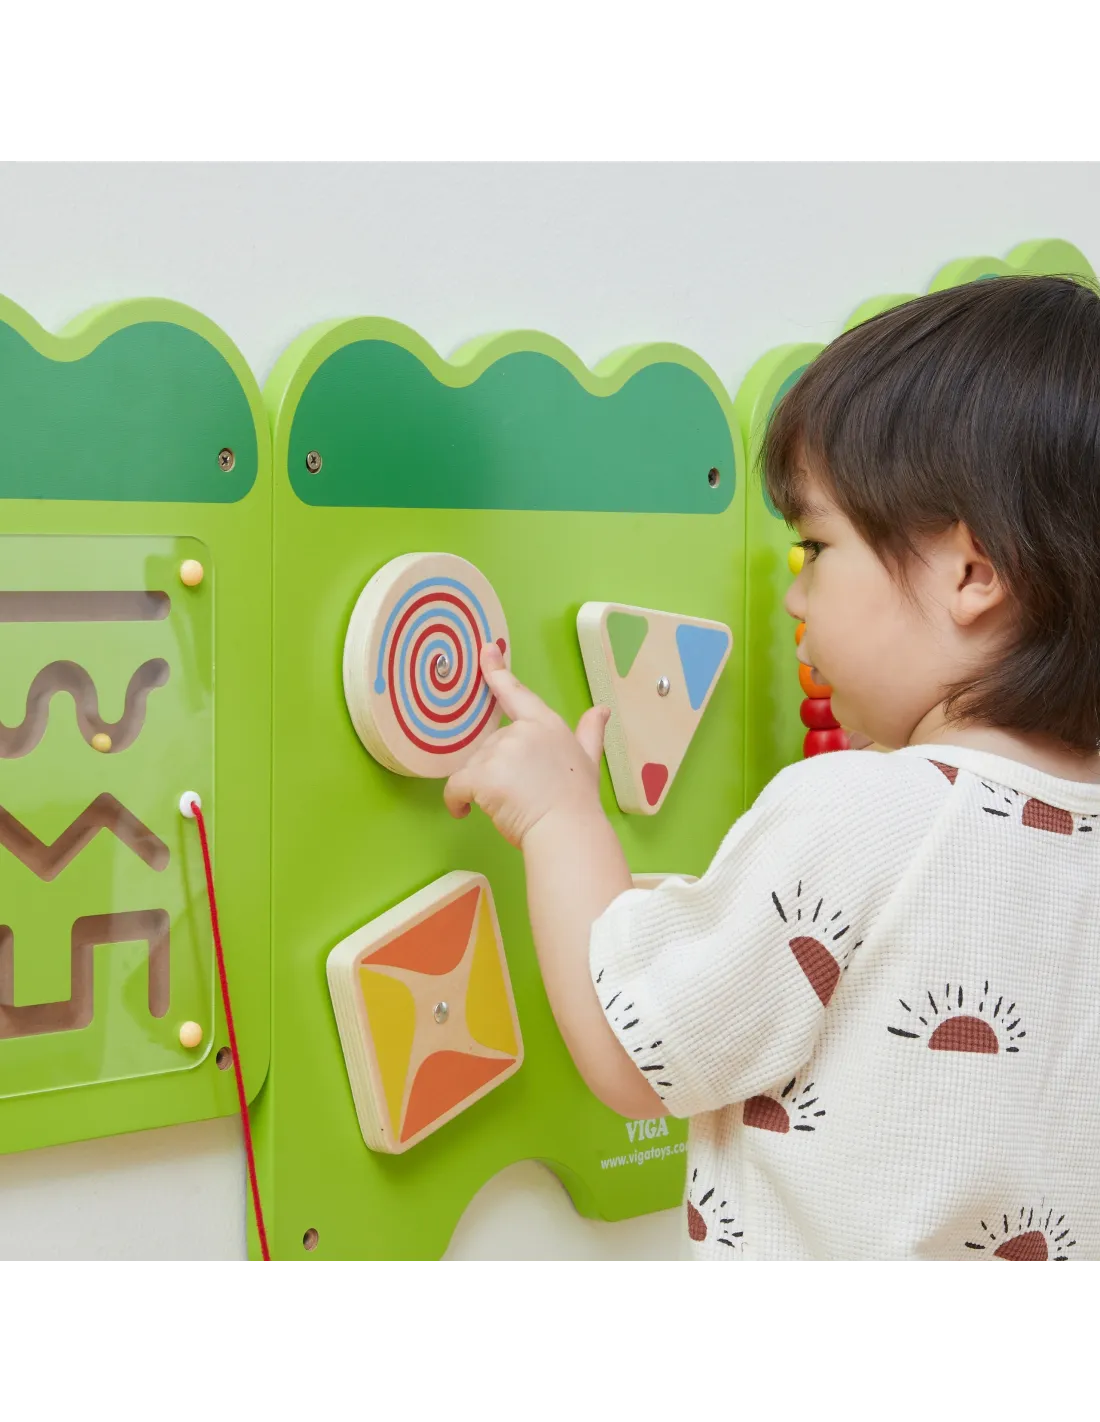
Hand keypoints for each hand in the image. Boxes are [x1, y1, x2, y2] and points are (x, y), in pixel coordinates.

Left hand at [443, 643, 610, 848]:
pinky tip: (464, 811)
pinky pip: (456, 787)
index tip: (486, 649)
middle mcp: (523, 732)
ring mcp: (502, 751)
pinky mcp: (483, 775)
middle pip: (491, 747)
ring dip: (482, 788)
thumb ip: (590, 733)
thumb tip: (602, 709)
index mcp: (546, 725)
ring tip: (508, 807)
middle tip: (520, 796)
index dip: (497, 670)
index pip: (517, 693)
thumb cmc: (578, 802)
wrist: (569, 831)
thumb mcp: (589, 761)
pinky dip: (455, 801)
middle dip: (497, 772)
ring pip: (474, 768)